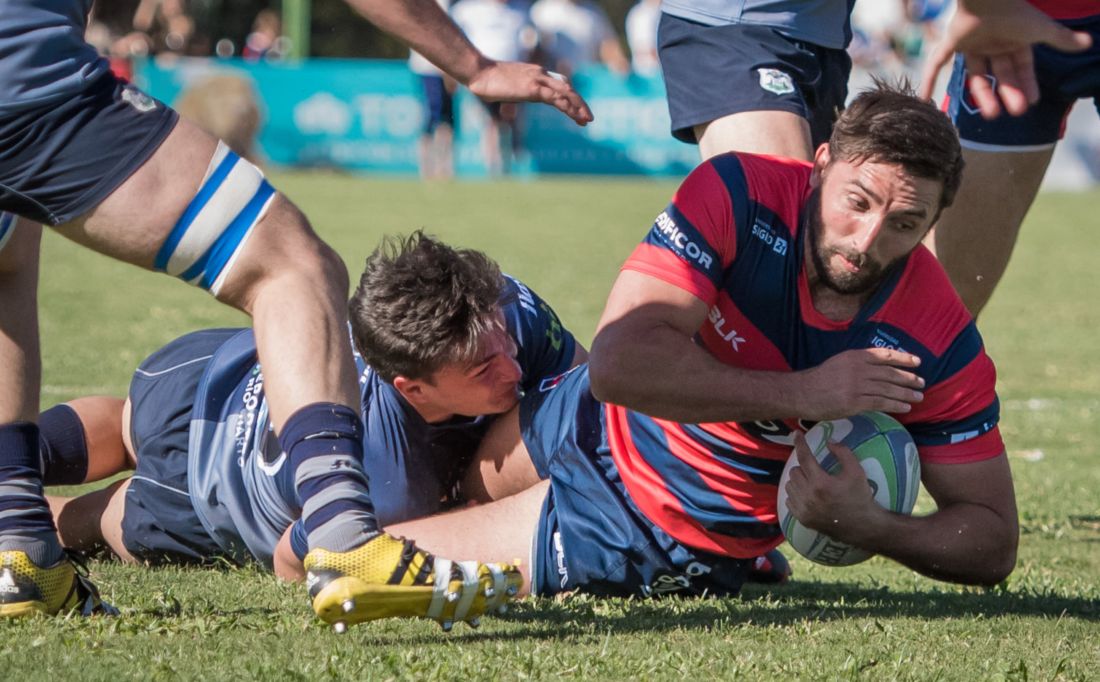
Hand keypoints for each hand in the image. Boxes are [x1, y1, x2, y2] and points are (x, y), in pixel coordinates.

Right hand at [466, 59, 593, 125]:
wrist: (479, 72)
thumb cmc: (488, 81)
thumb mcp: (507, 90)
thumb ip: (514, 98)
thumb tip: (510, 110)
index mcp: (536, 74)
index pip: (560, 84)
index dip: (570, 97)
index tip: (576, 112)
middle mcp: (540, 74)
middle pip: (567, 88)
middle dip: (579, 103)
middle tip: (588, 118)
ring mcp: (538, 80)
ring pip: (565, 92)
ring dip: (578, 106)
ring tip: (587, 120)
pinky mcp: (533, 88)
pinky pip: (555, 98)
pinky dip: (566, 106)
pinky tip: (574, 115)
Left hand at [782, 433, 881, 542]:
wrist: (862, 526)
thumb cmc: (860, 497)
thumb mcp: (857, 471)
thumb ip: (843, 453)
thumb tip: (829, 441)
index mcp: (821, 483)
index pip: (805, 457)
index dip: (800, 443)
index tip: (796, 434)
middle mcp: (808, 496)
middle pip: (794, 471)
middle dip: (803, 467)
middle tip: (815, 470)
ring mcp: (803, 509)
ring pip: (789, 485)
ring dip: (798, 480)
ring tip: (811, 483)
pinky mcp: (801, 518)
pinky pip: (788, 500)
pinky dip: (795, 494)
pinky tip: (808, 495)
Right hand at [796, 348, 923, 420]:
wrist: (803, 393)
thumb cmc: (821, 378)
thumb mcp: (840, 362)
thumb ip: (859, 364)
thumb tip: (880, 370)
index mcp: (855, 356)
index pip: (885, 355)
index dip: (903, 358)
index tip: (917, 362)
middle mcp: (858, 369)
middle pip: (890, 373)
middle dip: (909, 378)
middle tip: (921, 383)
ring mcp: (857, 386)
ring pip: (888, 389)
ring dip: (906, 393)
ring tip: (918, 397)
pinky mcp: (855, 402)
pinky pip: (881, 403)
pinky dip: (896, 405)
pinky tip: (905, 407)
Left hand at [919, 0, 1091, 117]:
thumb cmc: (1016, 11)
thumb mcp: (1040, 30)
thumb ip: (1061, 39)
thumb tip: (1088, 43)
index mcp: (1013, 40)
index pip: (1021, 67)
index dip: (1026, 84)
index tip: (1031, 101)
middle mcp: (992, 43)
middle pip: (1000, 75)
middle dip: (1008, 93)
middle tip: (1015, 112)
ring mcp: (972, 44)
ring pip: (976, 76)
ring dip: (984, 95)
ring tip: (993, 115)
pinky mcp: (952, 42)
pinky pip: (938, 63)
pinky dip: (929, 80)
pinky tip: (924, 99)